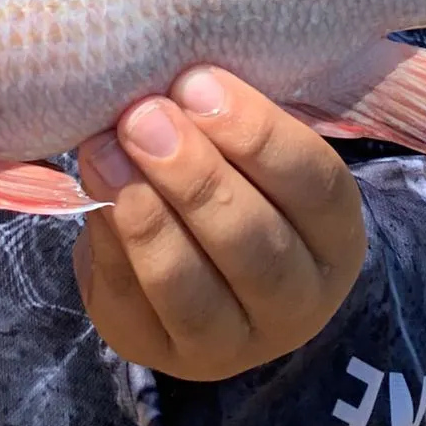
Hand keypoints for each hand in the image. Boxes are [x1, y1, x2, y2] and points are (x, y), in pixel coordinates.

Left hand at [74, 68, 366, 382]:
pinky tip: (92, 186)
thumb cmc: (233, 171)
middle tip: (143, 115)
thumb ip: (231, 114)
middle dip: (193, 175)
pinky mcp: (159, 353)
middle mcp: (296, 299)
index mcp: (333, 234)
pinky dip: (107, 240)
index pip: (314, 185)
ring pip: (190, 289)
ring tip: (104, 149)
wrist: (198, 257)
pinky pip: (131, 301)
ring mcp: (230, 341)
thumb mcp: (252, 144)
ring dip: (143, 213)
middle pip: (253, 243)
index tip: (197, 82)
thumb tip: (174, 71)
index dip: (256, 133)